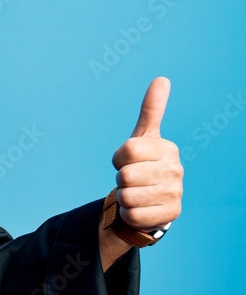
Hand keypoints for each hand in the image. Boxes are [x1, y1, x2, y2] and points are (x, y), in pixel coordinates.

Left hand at [111, 77, 183, 232]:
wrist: (150, 199)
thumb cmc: (142, 164)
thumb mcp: (142, 138)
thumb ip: (151, 109)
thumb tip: (162, 79)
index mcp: (167, 149)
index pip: (127, 151)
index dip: (119, 158)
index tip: (126, 160)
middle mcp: (175, 170)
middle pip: (124, 176)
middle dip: (121, 180)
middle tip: (132, 180)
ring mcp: (175, 193)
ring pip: (126, 196)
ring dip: (124, 197)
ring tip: (136, 192)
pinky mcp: (170, 215)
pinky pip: (132, 214)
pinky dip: (129, 213)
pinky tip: (140, 208)